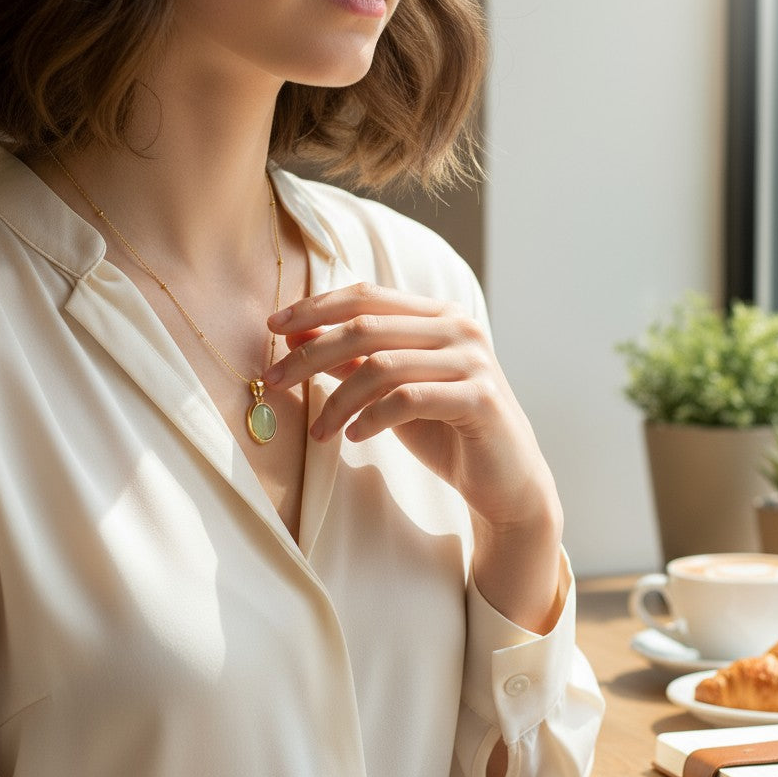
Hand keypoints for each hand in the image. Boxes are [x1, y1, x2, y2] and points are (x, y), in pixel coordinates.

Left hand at [264, 282, 557, 529]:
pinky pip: (408, 399)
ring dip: (337, 400)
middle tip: (272, 380)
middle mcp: (459, 327)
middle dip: (310, 354)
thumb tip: (296, 338)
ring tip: (318, 431)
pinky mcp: (479, 398)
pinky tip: (354, 437)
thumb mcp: (391, 392)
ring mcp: (472, 360)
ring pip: (382, 365)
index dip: (316, 307)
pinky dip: (372, 418)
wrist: (505, 481)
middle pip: (366, 327)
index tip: (273, 327)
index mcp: (438, 315)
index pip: (367, 296)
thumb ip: (352, 361)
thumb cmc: (446, 432)